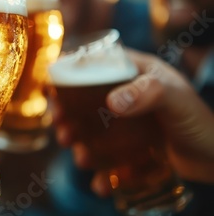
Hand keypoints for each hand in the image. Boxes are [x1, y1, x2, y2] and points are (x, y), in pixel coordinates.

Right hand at [54, 50, 213, 195]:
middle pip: (87, 102)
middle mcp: (128, 95)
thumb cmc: (200, 121)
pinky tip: (100, 184)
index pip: (96, 66)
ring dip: (81, 146)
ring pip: (94, 132)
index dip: (70, 75)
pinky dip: (102, 172)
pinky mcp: (132, 148)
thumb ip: (148, 92)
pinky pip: (110, 157)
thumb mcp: (176, 99)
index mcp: (135, 73)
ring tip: (80, 158)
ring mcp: (128, 123)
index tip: (52, 90)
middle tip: (62, 132)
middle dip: (69, 118)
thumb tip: (112, 103)